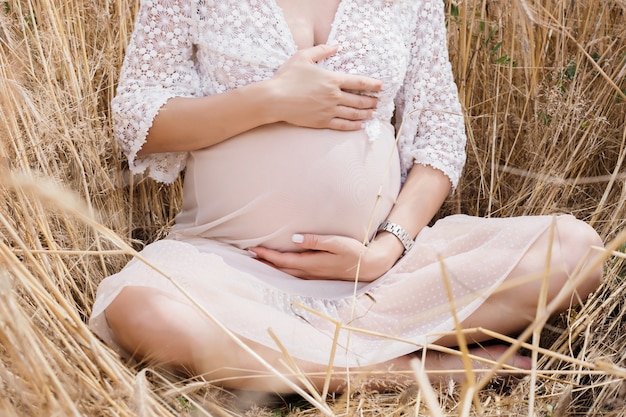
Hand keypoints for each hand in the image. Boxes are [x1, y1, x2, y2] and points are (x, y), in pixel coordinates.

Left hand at [249, 233, 400, 281]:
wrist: (368, 267)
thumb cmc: (354, 252)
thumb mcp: (337, 242)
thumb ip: (316, 241)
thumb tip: (294, 239)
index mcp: (312, 263)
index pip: (283, 260)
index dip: (267, 255)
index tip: (253, 249)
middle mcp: (310, 272)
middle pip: (281, 269)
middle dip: (264, 262)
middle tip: (248, 255)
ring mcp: (313, 276)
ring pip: (286, 274)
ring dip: (272, 267)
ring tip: (259, 260)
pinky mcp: (317, 276)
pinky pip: (294, 275)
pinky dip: (283, 270)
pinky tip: (280, 266)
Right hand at [267, 44, 381, 130]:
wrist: (274, 99)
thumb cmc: (287, 77)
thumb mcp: (303, 57)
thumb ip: (321, 50)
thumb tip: (335, 46)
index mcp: (331, 79)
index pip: (358, 82)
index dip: (372, 84)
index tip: (381, 86)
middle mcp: (333, 96)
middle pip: (358, 100)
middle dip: (371, 101)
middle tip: (378, 102)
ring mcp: (328, 110)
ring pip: (353, 114)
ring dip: (365, 114)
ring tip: (372, 113)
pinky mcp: (322, 122)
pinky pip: (342, 125)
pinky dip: (353, 126)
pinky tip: (360, 125)